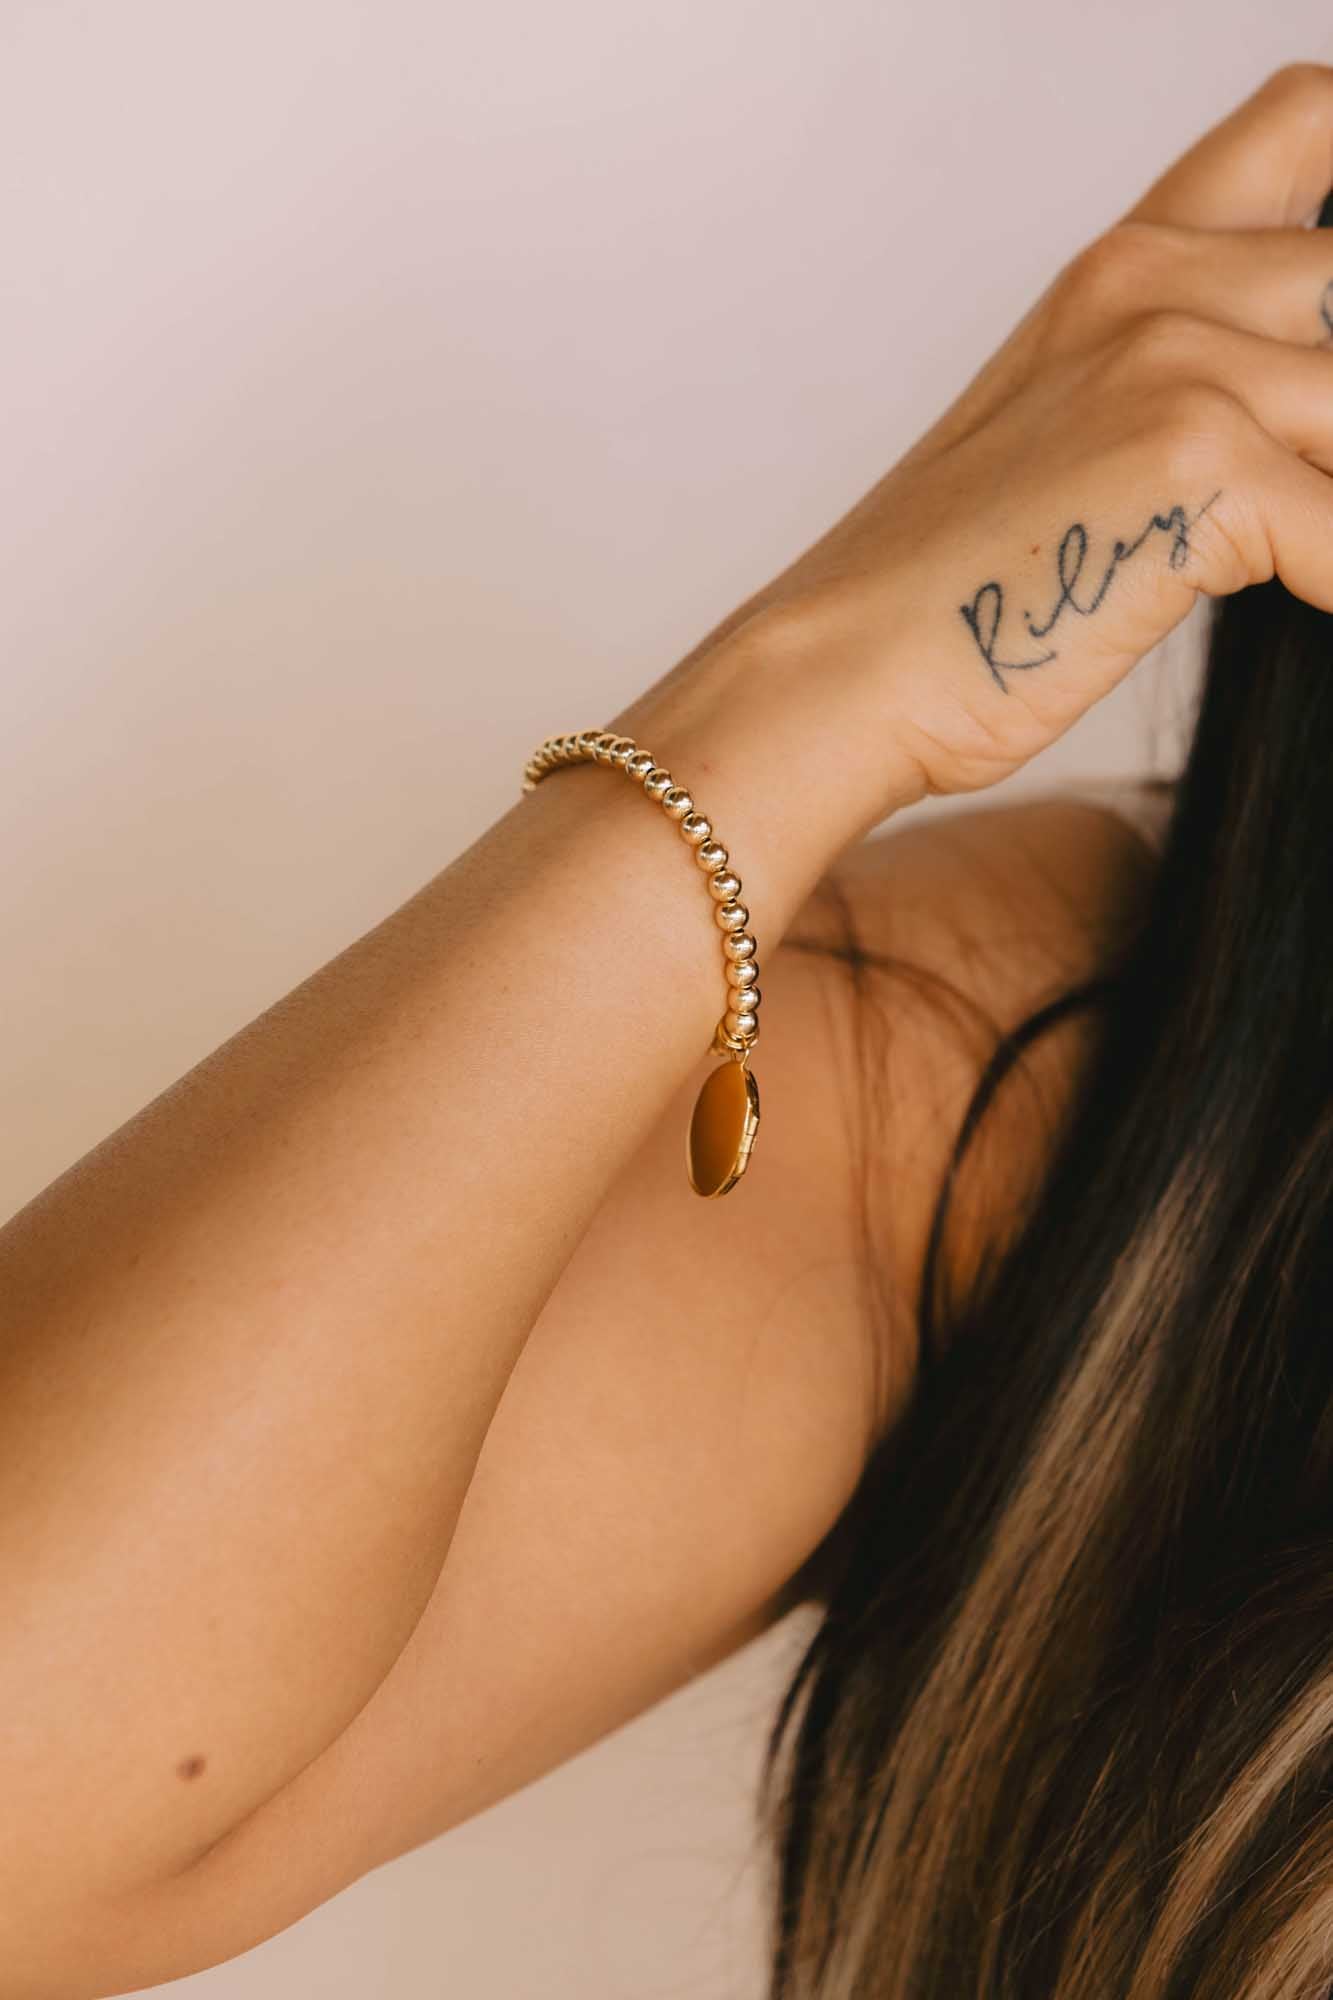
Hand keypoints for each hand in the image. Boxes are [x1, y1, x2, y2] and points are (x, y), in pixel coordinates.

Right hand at [745, 63, 1332, 801]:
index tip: (1326, 323)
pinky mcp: (1201, 462)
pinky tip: (1291, 610)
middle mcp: (1157, 283)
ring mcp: (1179, 362)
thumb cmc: (952, 584)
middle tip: (1286, 490)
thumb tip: (1308, 405)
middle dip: (1332, 413)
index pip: (1306, 122)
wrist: (844, 668)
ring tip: (1276, 559)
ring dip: (1329, 499)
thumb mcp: (1071, 427)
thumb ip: (1187, 366)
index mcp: (1129, 265)